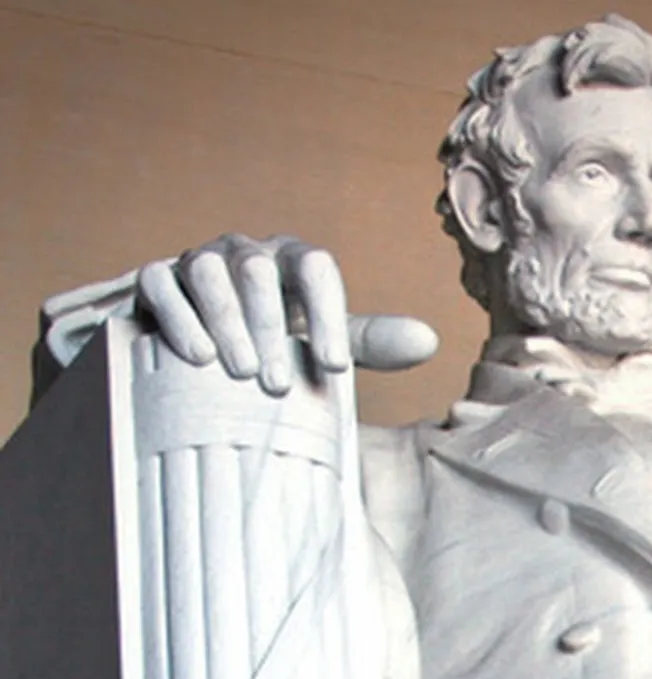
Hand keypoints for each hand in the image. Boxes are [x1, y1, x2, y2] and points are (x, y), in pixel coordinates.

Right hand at [136, 234, 437, 393]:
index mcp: (291, 263)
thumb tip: (430, 341)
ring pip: (210, 272)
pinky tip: (196, 356)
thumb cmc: (271, 342)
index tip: (333, 367)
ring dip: (227, 321)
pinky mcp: (154, 280)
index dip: (327, 314)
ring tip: (238, 372)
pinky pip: (161, 284)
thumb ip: (369, 341)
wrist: (195, 349)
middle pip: (260, 271)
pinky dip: (179, 318)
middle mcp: (246, 254)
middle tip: (279, 384)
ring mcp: (197, 262)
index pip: (315, 268)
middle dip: (270, 327)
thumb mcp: (319, 341)